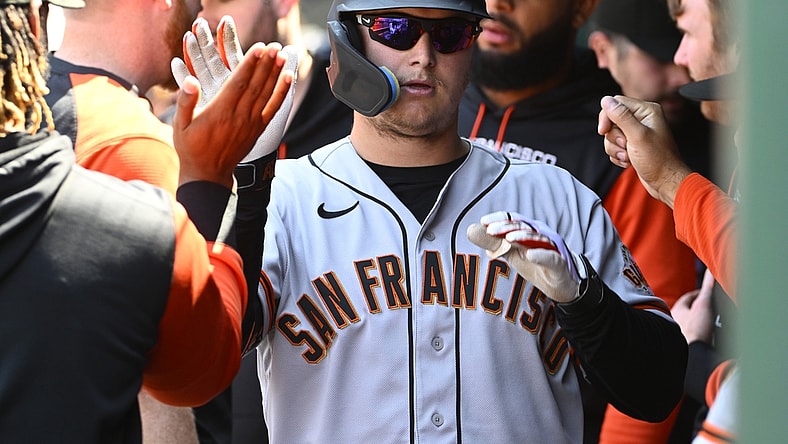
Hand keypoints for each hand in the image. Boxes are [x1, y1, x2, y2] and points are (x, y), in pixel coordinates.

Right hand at [172, 42, 292, 187]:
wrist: (209, 174)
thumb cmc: (191, 148)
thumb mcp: (180, 125)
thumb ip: (185, 101)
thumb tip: (190, 80)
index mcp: (220, 112)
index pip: (239, 82)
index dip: (250, 63)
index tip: (259, 47)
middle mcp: (239, 116)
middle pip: (257, 84)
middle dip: (266, 63)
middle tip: (274, 45)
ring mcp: (251, 123)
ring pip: (266, 93)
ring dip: (276, 73)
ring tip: (282, 54)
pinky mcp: (258, 129)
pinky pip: (273, 108)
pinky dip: (282, 92)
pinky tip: (288, 78)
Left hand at [467, 212, 583, 303]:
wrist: (563, 286)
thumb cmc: (539, 266)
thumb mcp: (514, 255)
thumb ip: (495, 244)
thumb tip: (473, 232)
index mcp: (529, 232)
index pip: (514, 221)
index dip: (499, 219)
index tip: (483, 221)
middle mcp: (542, 235)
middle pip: (524, 226)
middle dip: (506, 227)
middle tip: (490, 230)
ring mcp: (552, 248)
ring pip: (537, 238)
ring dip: (523, 237)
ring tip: (508, 238)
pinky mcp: (559, 263)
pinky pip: (551, 257)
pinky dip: (541, 255)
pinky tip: (530, 255)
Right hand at [598, 95, 692, 207]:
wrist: (665, 182)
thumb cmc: (658, 160)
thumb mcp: (637, 136)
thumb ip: (621, 116)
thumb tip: (606, 100)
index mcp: (647, 110)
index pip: (616, 103)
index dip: (607, 117)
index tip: (603, 131)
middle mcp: (642, 119)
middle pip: (612, 120)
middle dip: (614, 137)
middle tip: (625, 145)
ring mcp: (637, 132)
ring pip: (611, 135)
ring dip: (616, 148)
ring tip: (628, 156)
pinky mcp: (633, 145)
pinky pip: (615, 146)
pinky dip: (618, 155)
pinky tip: (629, 161)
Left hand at [671, 269, 716, 343]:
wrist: (693, 354)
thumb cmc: (696, 329)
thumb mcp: (705, 305)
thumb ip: (708, 288)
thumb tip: (711, 271)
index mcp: (677, 310)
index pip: (688, 298)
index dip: (699, 294)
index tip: (707, 293)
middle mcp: (674, 321)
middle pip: (687, 311)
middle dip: (698, 308)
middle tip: (710, 307)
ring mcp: (679, 333)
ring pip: (689, 324)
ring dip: (699, 321)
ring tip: (710, 322)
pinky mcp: (685, 344)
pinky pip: (693, 335)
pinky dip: (700, 333)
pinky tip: (707, 337)